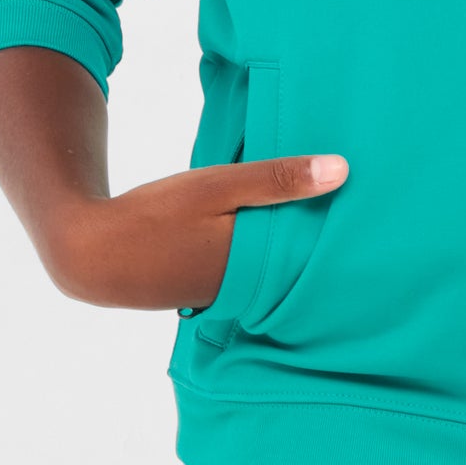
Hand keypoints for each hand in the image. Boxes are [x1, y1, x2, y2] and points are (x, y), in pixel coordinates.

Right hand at [43, 152, 348, 311]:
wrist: (91, 253)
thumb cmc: (158, 216)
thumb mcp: (218, 186)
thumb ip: (277, 179)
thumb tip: (343, 171)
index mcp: (256, 265)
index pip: (315, 251)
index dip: (342, 231)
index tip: (374, 212)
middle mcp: (246, 288)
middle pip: (296, 261)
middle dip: (321, 239)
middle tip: (361, 215)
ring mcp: (224, 293)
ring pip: (272, 266)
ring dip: (290, 244)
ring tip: (324, 218)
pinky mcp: (206, 290)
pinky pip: (249, 271)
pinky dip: (262, 251)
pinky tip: (269, 231)